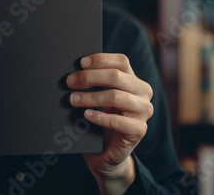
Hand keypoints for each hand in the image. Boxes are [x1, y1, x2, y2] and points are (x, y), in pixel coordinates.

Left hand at [67, 53, 153, 192]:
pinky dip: (99, 117)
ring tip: (73, 99)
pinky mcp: (139, 131)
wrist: (105, 153)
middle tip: (70, 82)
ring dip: (91, 97)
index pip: (121, 61)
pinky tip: (86, 115)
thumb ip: (94, 84)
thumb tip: (73, 73)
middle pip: (117, 76)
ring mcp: (144, 112)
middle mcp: (143, 93)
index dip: (100, 59)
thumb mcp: (97, 98)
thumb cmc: (99, 120)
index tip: (80, 63)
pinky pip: (117, 121)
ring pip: (116, 96)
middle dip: (90, 77)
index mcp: (134, 80)